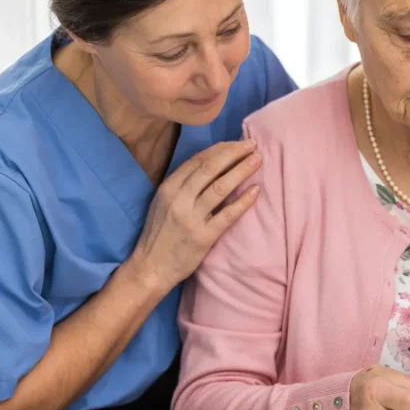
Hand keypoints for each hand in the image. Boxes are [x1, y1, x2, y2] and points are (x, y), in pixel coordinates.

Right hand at [128, 139, 261, 292]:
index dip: (220, 149)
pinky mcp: (204, 236)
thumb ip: (183, 185)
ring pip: (222, 187)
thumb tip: (212, 164)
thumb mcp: (164, 202)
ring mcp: (191, 218)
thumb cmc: (160, 233)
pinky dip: (244, 200)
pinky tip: (256, 190)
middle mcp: (179, 199)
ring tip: (258, 160)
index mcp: (168, 187)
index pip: (198, 160)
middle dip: (234, 153)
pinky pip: (228, 214)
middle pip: (211, 168)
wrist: (151, 266)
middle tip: (252, 144)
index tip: (237, 142)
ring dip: (242, 170)